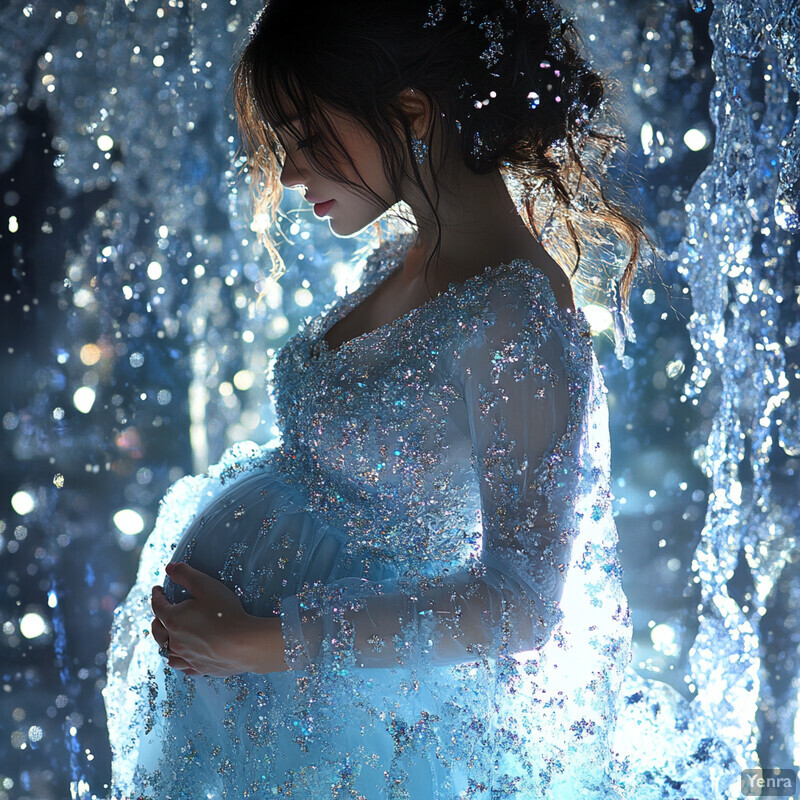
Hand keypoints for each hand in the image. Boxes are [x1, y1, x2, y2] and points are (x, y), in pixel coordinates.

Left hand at [150, 562, 291, 675]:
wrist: (244, 644)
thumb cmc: (226, 612)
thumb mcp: (206, 586)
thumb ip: (186, 574)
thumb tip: (169, 567)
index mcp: (173, 620)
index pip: (158, 605)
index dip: (156, 595)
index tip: (157, 589)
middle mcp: (175, 641)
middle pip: (157, 631)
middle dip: (156, 619)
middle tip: (159, 613)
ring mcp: (187, 657)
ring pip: (167, 652)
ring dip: (164, 642)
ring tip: (167, 637)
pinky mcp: (200, 668)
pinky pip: (183, 667)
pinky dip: (179, 660)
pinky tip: (183, 658)